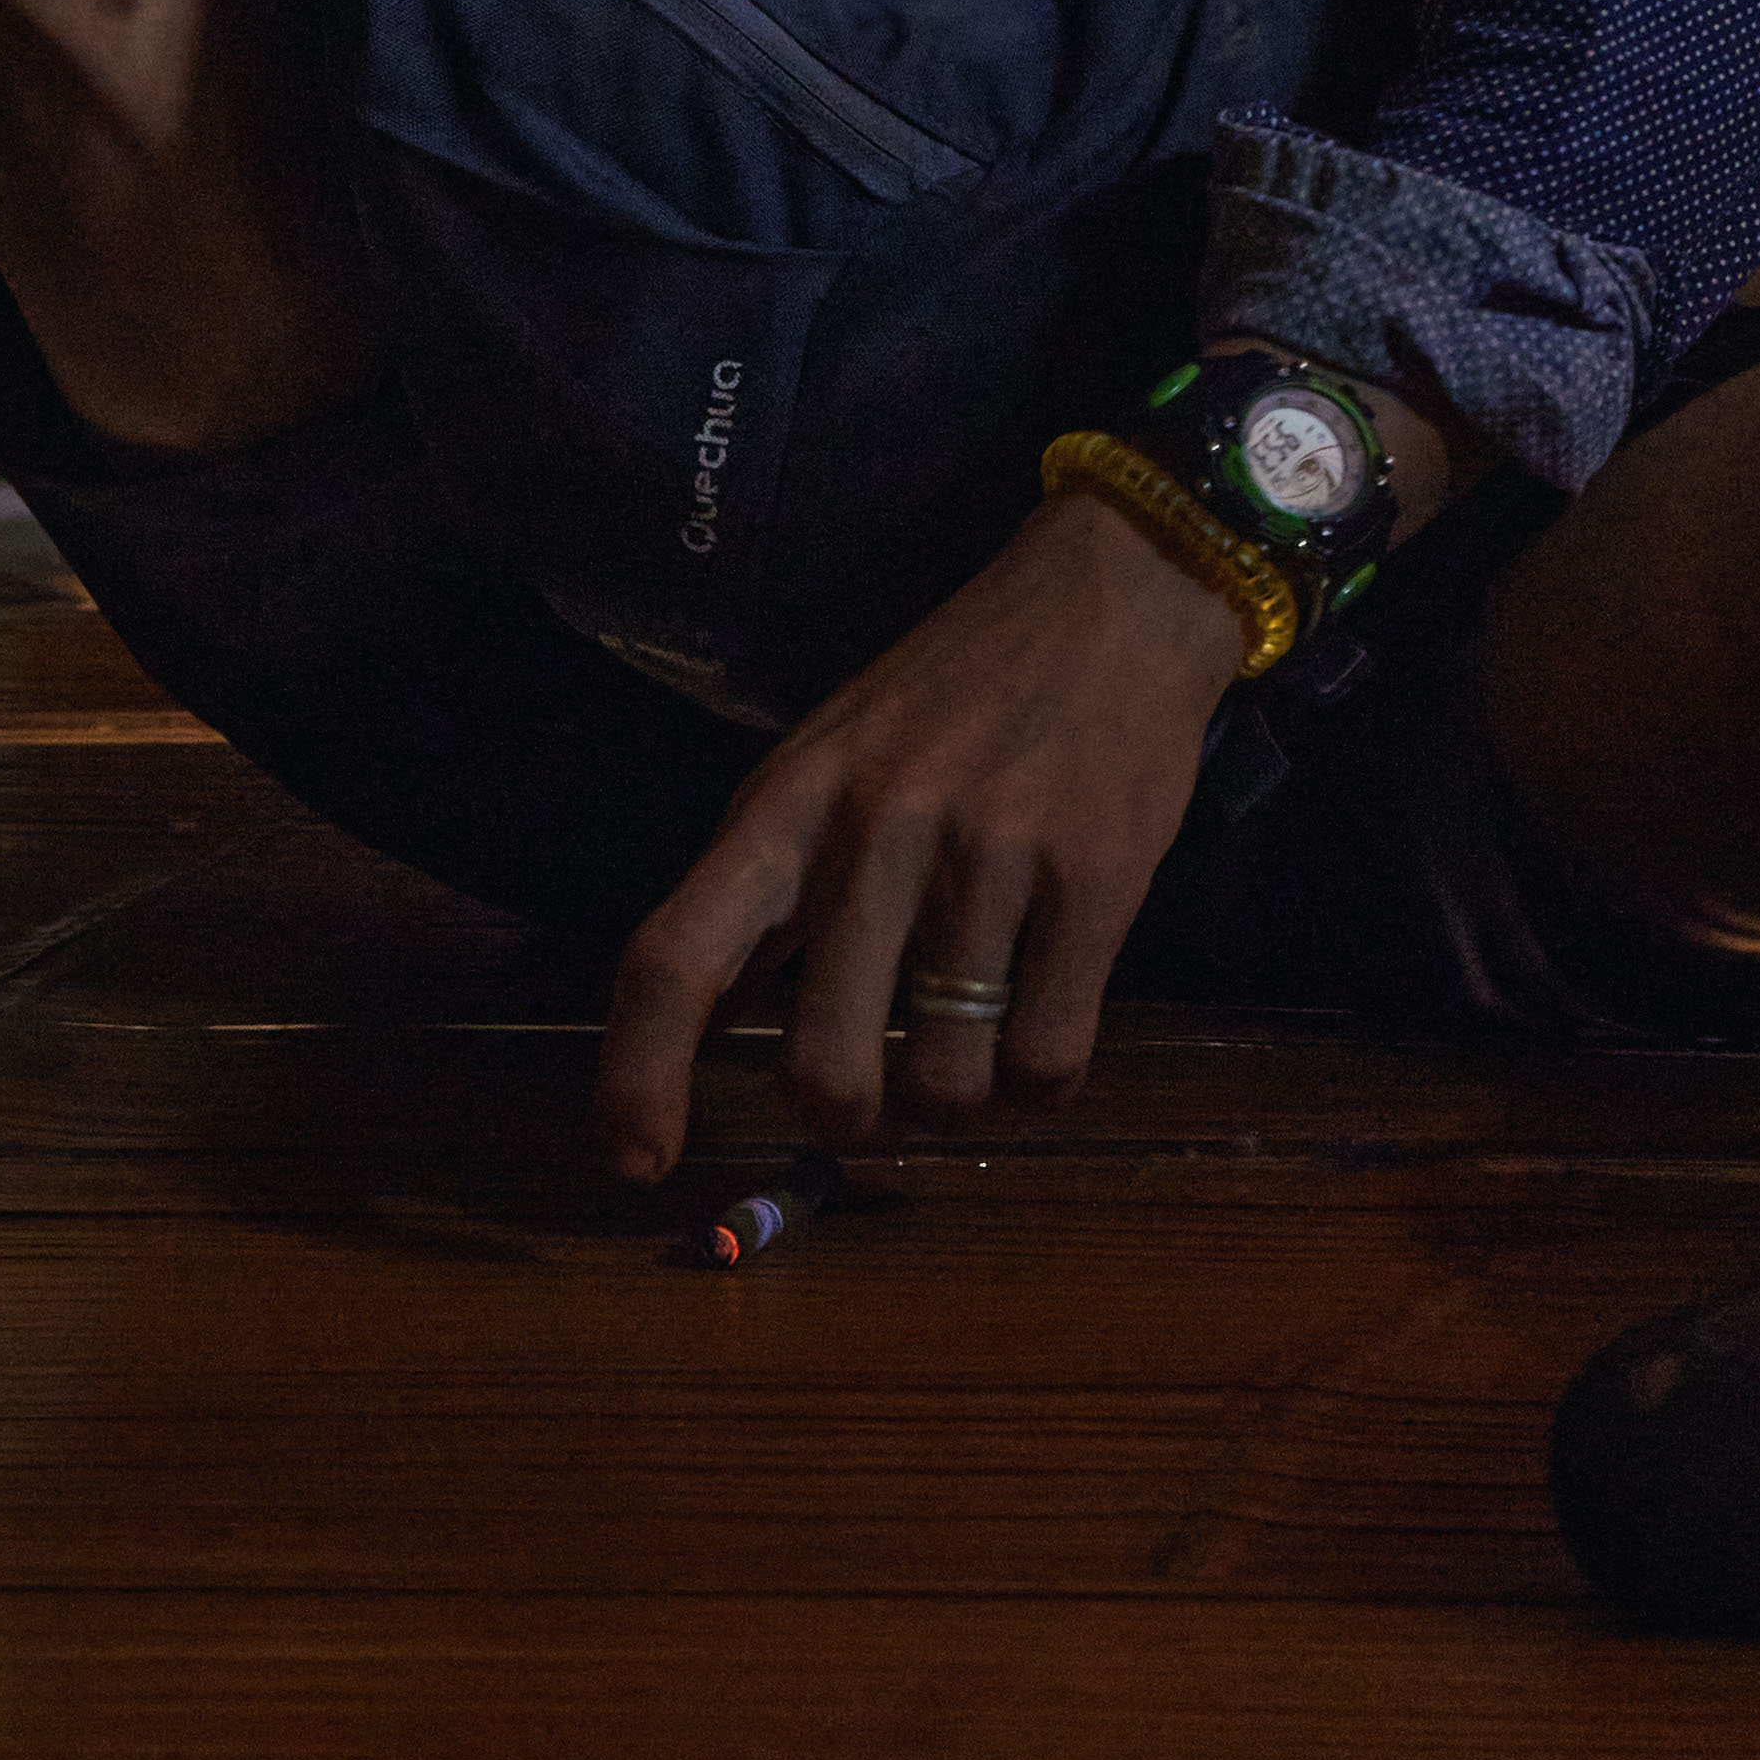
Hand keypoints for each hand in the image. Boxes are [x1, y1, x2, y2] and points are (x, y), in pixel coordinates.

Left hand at [593, 491, 1249, 1179]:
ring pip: (945, 1082)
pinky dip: (1042, 1076)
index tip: (640, 1165)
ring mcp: (989, 856)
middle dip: (845, 1115)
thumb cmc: (959, 689)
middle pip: (821, 1066)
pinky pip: (1048, 1057)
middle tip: (874, 1091)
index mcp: (787, 802)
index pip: (673, 955)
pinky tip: (1045, 1019)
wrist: (1120, 594)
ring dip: (958, 1094)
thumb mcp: (831, 758)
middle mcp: (874, 830)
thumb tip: (709, 1022)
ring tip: (978, 1028)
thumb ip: (771, 883)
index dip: (639, 1077)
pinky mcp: (1096, 878)